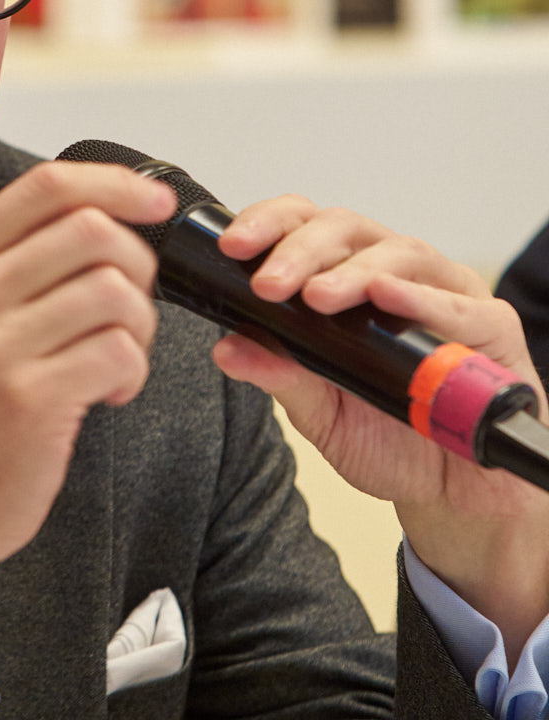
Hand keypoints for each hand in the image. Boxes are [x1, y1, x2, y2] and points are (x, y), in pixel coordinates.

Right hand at [0, 160, 173, 636]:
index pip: (48, 185)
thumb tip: (108, 214)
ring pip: (115, 290)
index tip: (157, 203)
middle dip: (137, 266)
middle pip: (93, 229)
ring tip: (116, 360)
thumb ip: (19, 262)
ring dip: (139, 327)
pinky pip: (119, 352)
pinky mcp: (28, 398)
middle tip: (129, 312)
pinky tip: (106, 394)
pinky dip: (132, 373)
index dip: (116, 183)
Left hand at [213, 197, 548, 655]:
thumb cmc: (389, 437)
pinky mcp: (493, 327)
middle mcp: (396, 274)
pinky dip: (422, 298)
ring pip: (401, 252)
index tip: (232, 248)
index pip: (306, 226)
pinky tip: (387, 298)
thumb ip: (279, 376)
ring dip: (353, 271)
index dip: (270, 224)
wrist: (452, 494)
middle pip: (348, 229)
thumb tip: (226, 348)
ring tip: (317, 296)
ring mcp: (447, 294)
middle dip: (301, 250)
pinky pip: (460, 304)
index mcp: (348, 279)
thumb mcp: (320, 411)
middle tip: (268, 284)